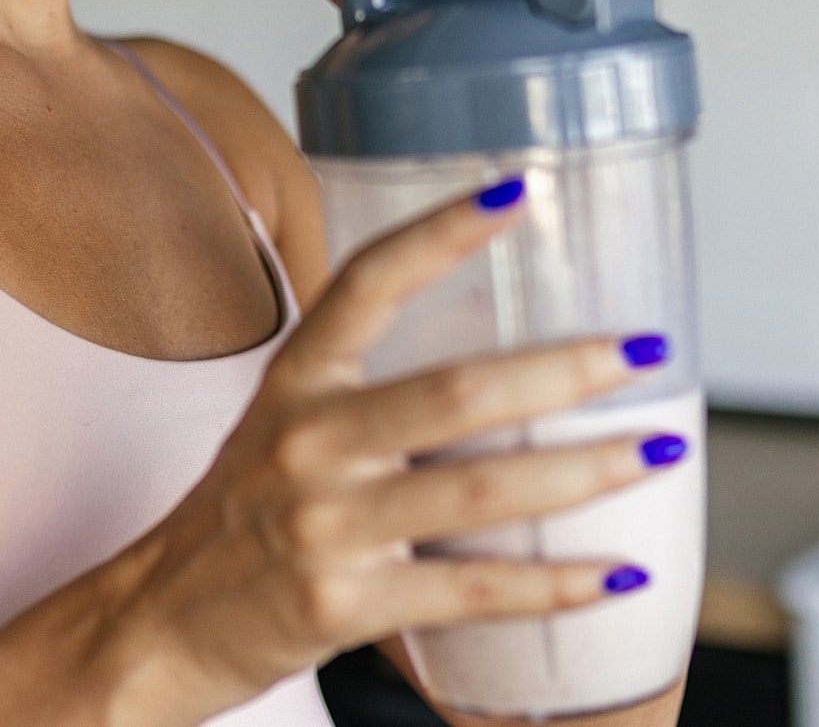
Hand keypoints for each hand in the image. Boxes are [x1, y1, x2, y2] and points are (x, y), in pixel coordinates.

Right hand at [94, 180, 684, 721]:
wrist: (157, 629)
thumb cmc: (239, 522)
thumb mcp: (282, 426)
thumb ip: (366, 390)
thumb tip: (499, 362)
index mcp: (296, 381)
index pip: (369, 280)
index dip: (443, 231)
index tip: (518, 190)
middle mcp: (307, 442)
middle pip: (456, 390)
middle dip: (564, 369)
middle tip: (642, 350)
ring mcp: (325, 525)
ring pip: (481, 488)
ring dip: (586, 470)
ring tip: (660, 450)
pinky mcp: (343, 605)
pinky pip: (473, 588)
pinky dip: (555, 583)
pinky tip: (617, 573)